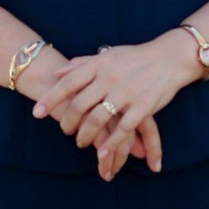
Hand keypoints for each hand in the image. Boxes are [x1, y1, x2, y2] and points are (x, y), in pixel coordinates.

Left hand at [33, 39, 193, 179]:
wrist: (170, 57)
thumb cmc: (136, 57)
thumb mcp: (108, 55)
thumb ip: (82, 64)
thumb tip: (58, 72)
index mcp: (100, 64)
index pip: (69, 83)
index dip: (51, 98)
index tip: (37, 113)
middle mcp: (110, 78)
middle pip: (80, 104)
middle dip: (68, 121)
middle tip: (64, 131)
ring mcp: (126, 92)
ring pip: (97, 119)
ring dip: (86, 135)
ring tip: (81, 142)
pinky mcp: (143, 106)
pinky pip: (123, 128)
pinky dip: (111, 143)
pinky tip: (102, 153)